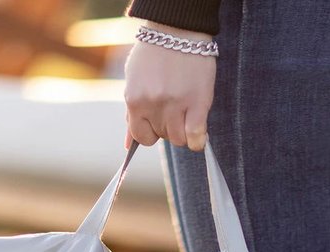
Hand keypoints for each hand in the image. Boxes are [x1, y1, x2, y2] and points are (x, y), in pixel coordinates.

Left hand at [124, 21, 215, 151]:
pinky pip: (196, 137)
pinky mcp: (197, 103)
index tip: (159, 122)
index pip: (141, 136)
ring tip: (187, 114)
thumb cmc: (155, 53)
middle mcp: (152, 105)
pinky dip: (198, 140)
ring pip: (179, 139)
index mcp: (134, 100)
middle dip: (169, 127)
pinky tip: (200, 133)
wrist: (178, 29)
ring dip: (184, 131)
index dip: (151, 132)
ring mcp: (175, 105)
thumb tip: (129, 144)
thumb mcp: (135, 80)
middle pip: (162, 136)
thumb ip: (132, 111)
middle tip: (175, 108)